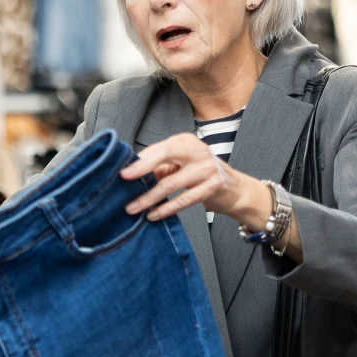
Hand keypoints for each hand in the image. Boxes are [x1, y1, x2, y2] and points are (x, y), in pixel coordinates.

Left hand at [120, 133, 267, 223]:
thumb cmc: (200, 174)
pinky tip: (153, 215)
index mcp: (186, 142)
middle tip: (123, 181)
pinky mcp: (213, 187)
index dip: (140, 160)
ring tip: (133, 208)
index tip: (122, 171)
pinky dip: (166, 209)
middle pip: (164, 156)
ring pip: (171, 184)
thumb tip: (130, 175)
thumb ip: (158, 167)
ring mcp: (207, 168)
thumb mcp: (180, 165)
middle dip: (142, 169)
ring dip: (148, 198)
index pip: (159, 148)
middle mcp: (197, 151)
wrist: (234, 188)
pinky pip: (184, 200)